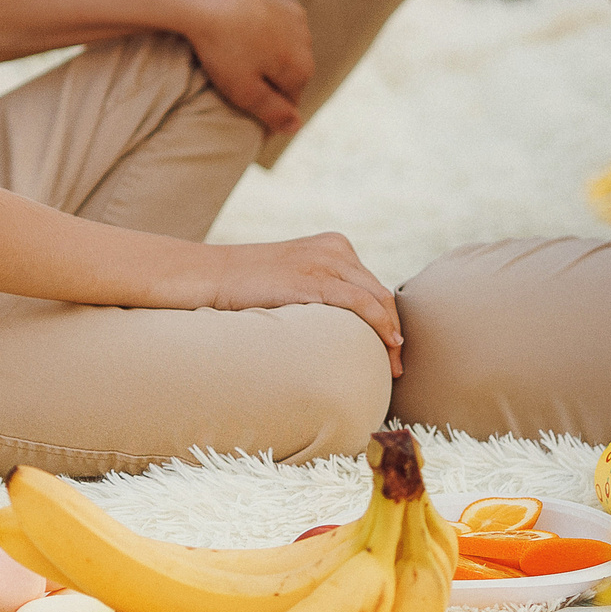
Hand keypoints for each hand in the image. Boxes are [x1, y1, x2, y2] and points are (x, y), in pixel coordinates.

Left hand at [165, 0, 312, 135]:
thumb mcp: (246, 91)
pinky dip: (263, 30)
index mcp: (302, 68)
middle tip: (237, 85)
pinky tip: (241, 32)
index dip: (268, 111)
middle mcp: (306, 41)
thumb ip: (274, 112)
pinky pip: (275, 22)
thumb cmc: (224, 49)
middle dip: (270, 81)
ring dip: (268, 55)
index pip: (290, 101)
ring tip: (238, 58)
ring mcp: (293, 15)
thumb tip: (297, 127)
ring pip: (284, 46)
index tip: (244, 113)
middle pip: (290, 73)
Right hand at [205, 232, 403, 375]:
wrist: (213, 275)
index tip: (392, 348)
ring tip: (394, 366)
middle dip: (394, 329)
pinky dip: (379, 326)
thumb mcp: (296, 279)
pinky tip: (387, 345)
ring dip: (391, 335)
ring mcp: (325, 261)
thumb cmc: (250, 287)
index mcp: (334, 245)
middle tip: (397, 364)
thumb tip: (347, 328)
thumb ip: (323, 290)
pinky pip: (360, 303)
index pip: (372, 286)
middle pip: (380, 293)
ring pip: (377, 299)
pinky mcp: (313, 279)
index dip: (388, 318)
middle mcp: (335, 248)